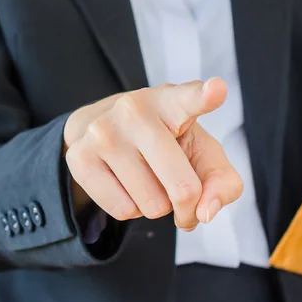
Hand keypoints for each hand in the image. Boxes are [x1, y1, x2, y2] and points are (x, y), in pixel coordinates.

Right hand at [63, 78, 243, 230]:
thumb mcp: (202, 153)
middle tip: (180, 193)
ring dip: (157, 205)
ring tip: (147, 177)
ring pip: (152, 205)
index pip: (191, 97)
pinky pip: (122, 211)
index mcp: (173, 101)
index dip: (206, 96)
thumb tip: (205, 213)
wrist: (101, 128)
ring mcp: (103, 131)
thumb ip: (222, 182)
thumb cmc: (167, 143)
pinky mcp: (80, 156)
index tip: (217, 89)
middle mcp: (135, 110)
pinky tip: (125, 183)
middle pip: (183, 187)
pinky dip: (131, 208)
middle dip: (188, 205)